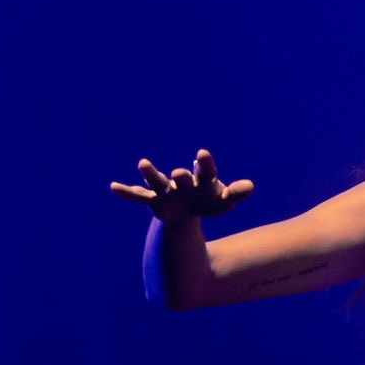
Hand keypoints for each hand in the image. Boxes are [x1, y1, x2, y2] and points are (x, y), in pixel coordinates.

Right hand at [109, 148, 253, 222]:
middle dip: (181, 177)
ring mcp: (167, 191)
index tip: (202, 155)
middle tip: (179, 173)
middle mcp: (183, 182)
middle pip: (181, 178)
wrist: (190, 209)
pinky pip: (139, 196)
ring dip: (150, 173)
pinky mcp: (155, 201)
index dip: (204, 164)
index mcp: (202, 179)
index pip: (206, 170)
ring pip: (157, 182)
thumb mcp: (224, 201)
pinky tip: (114, 187)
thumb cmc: (209, 201)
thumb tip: (250, 186)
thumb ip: (235, 193)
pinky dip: (128, 192)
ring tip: (142, 163)